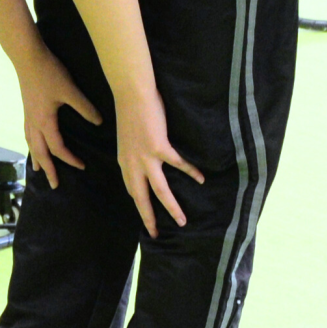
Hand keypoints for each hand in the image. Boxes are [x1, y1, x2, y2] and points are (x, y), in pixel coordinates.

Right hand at [13, 44, 102, 189]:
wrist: (27, 57)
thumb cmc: (49, 72)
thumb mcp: (70, 90)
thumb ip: (85, 107)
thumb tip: (99, 122)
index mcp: (45, 121)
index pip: (58, 148)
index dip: (69, 159)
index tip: (82, 166)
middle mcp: (34, 123)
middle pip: (40, 152)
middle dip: (48, 170)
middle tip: (54, 185)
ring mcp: (28, 116)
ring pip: (31, 144)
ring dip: (36, 158)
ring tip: (38, 170)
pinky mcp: (26, 109)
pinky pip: (27, 133)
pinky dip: (31, 143)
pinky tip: (33, 142)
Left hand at [114, 82, 204, 237]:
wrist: (131, 93)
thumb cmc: (131, 110)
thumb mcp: (127, 136)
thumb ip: (134, 150)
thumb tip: (144, 156)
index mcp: (124, 162)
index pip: (132, 190)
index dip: (139, 204)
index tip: (145, 216)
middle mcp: (133, 164)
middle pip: (142, 198)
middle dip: (149, 218)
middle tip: (156, 234)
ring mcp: (146, 158)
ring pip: (160, 190)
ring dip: (171, 207)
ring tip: (182, 221)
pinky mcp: (159, 147)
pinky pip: (178, 164)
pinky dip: (191, 172)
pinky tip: (201, 180)